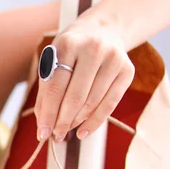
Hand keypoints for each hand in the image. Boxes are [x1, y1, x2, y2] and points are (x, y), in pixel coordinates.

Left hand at [35, 19, 134, 142]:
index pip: (55, 87)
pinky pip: (110, 104)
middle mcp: (92, 49)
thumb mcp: (52, 64)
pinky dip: (95, 122)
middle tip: (55, 136)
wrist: (102, 32)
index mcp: (68, 44)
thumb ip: (45, 93)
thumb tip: (43, 126)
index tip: (42, 133)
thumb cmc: (70, 54)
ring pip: (92, 102)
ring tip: (65, 132)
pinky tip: (83, 132)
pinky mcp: (127, 70)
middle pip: (75, 97)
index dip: (48, 114)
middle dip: (62, 122)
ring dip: (76, 122)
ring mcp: (113, 58)